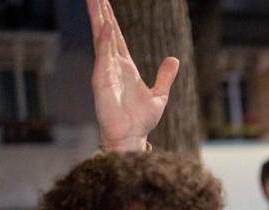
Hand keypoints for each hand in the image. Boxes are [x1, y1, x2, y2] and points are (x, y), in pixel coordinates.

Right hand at [86, 0, 178, 150]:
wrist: (131, 137)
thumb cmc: (141, 121)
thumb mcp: (159, 95)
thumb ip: (165, 76)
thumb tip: (174, 59)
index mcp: (125, 67)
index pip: (116, 37)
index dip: (110, 19)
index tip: (104, 2)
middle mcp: (113, 65)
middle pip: (105, 32)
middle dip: (100, 12)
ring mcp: (106, 71)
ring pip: (101, 39)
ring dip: (98, 19)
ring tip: (94, 0)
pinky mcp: (102, 80)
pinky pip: (103, 56)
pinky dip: (104, 41)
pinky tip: (104, 25)